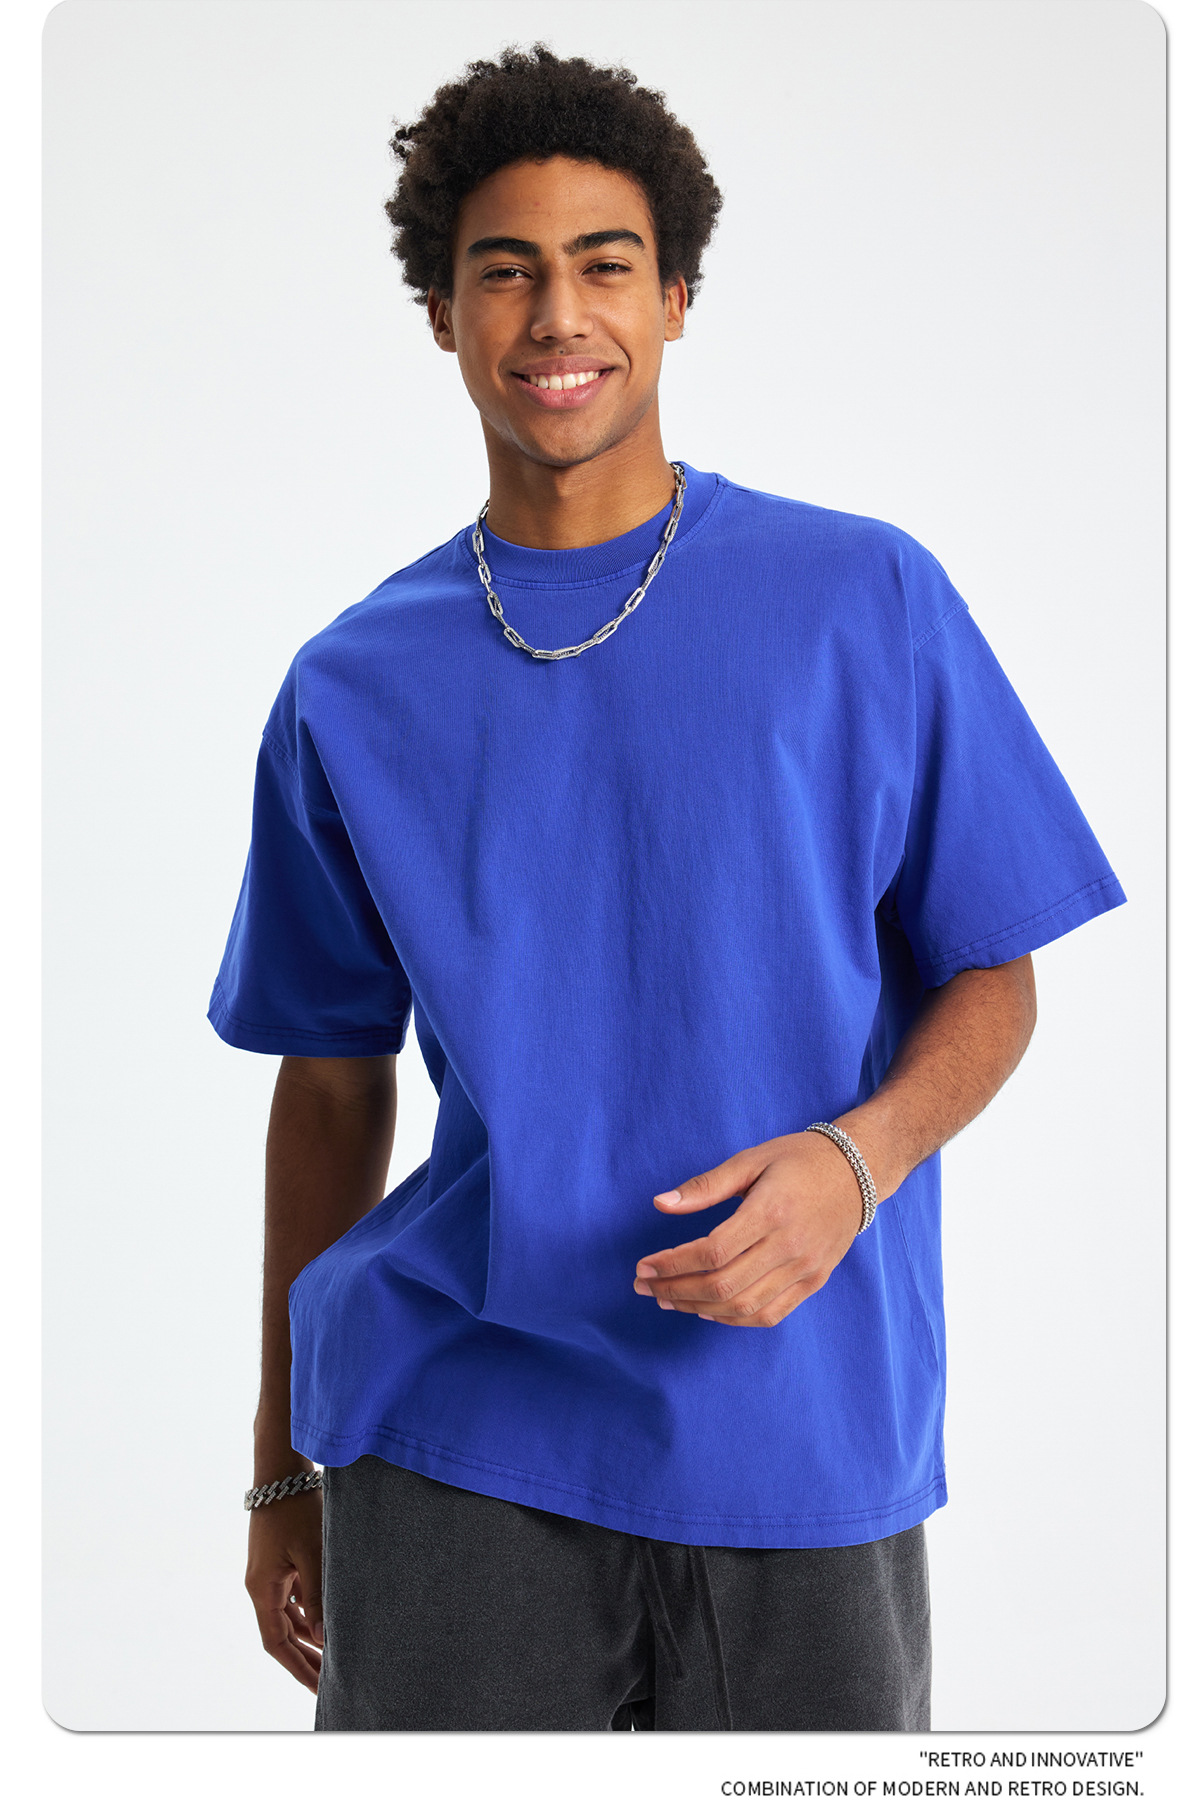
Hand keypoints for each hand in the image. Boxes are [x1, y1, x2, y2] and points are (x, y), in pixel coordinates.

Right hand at [245, 1489, 324, 1692]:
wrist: (282, 1469)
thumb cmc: (295, 1508)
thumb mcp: (311, 1553)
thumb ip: (318, 1596)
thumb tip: (325, 1637)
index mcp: (262, 1589)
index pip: (276, 1643)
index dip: (297, 1667)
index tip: (317, 1687)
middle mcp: (262, 1585)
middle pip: (283, 1633)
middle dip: (305, 1657)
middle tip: (330, 1680)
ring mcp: (271, 1572)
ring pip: (291, 1615)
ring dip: (310, 1634)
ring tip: (335, 1654)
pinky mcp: (282, 1559)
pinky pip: (295, 1595)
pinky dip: (312, 1610)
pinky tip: (331, 1618)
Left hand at [633, 1130, 863, 1326]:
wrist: (857, 1172)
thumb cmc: (798, 1159)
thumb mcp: (750, 1160)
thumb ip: (705, 1186)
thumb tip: (660, 1204)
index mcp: (770, 1211)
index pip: (712, 1251)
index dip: (673, 1264)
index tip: (644, 1266)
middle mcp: (789, 1246)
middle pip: (723, 1285)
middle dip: (675, 1290)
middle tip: (644, 1286)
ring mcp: (805, 1268)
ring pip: (743, 1306)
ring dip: (698, 1308)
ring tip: (668, 1299)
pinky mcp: (814, 1281)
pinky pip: (770, 1314)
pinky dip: (734, 1319)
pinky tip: (708, 1310)